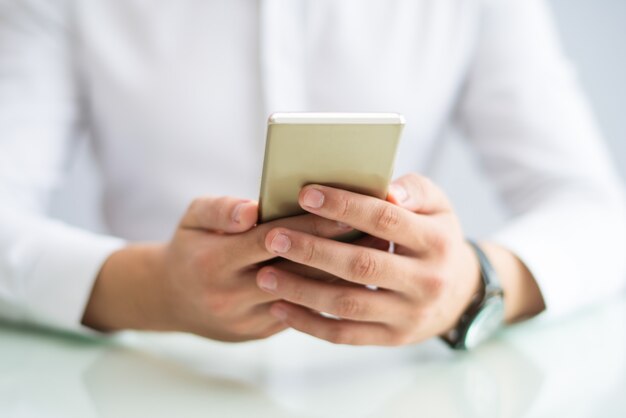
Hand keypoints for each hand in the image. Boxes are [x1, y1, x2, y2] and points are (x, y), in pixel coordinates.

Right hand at [82, 196, 351, 341]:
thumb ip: (220, 209)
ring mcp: (250, 318)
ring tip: (375, 250)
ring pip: (306, 295)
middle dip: (338, 249)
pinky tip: (355, 273)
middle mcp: (233, 295)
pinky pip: (303, 310)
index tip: (345, 209)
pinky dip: (329, 290)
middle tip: (377, 230)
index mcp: (216, 262)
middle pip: (296, 270)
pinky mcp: (263, 331)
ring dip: (342, 273)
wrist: (174, 300)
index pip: (272, 239)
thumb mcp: (192, 219)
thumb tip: (252, 210)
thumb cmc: (191, 248)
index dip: (310, 225)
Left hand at [256, 174, 543, 345]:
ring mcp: (409, 314)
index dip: (344, 207)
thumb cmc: (436, 237)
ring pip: (348, 304)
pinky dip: (309, 324)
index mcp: (436, 241)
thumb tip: (387, 189)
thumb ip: (414, 190)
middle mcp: (426, 281)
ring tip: (264, 275)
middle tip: (273, 237)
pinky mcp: (392, 338)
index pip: (385, 220)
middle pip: (361, 265)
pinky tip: (280, 308)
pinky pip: (345, 335)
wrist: (459, 293)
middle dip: (313, 250)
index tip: (304, 194)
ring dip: (302, 290)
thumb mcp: (438, 207)